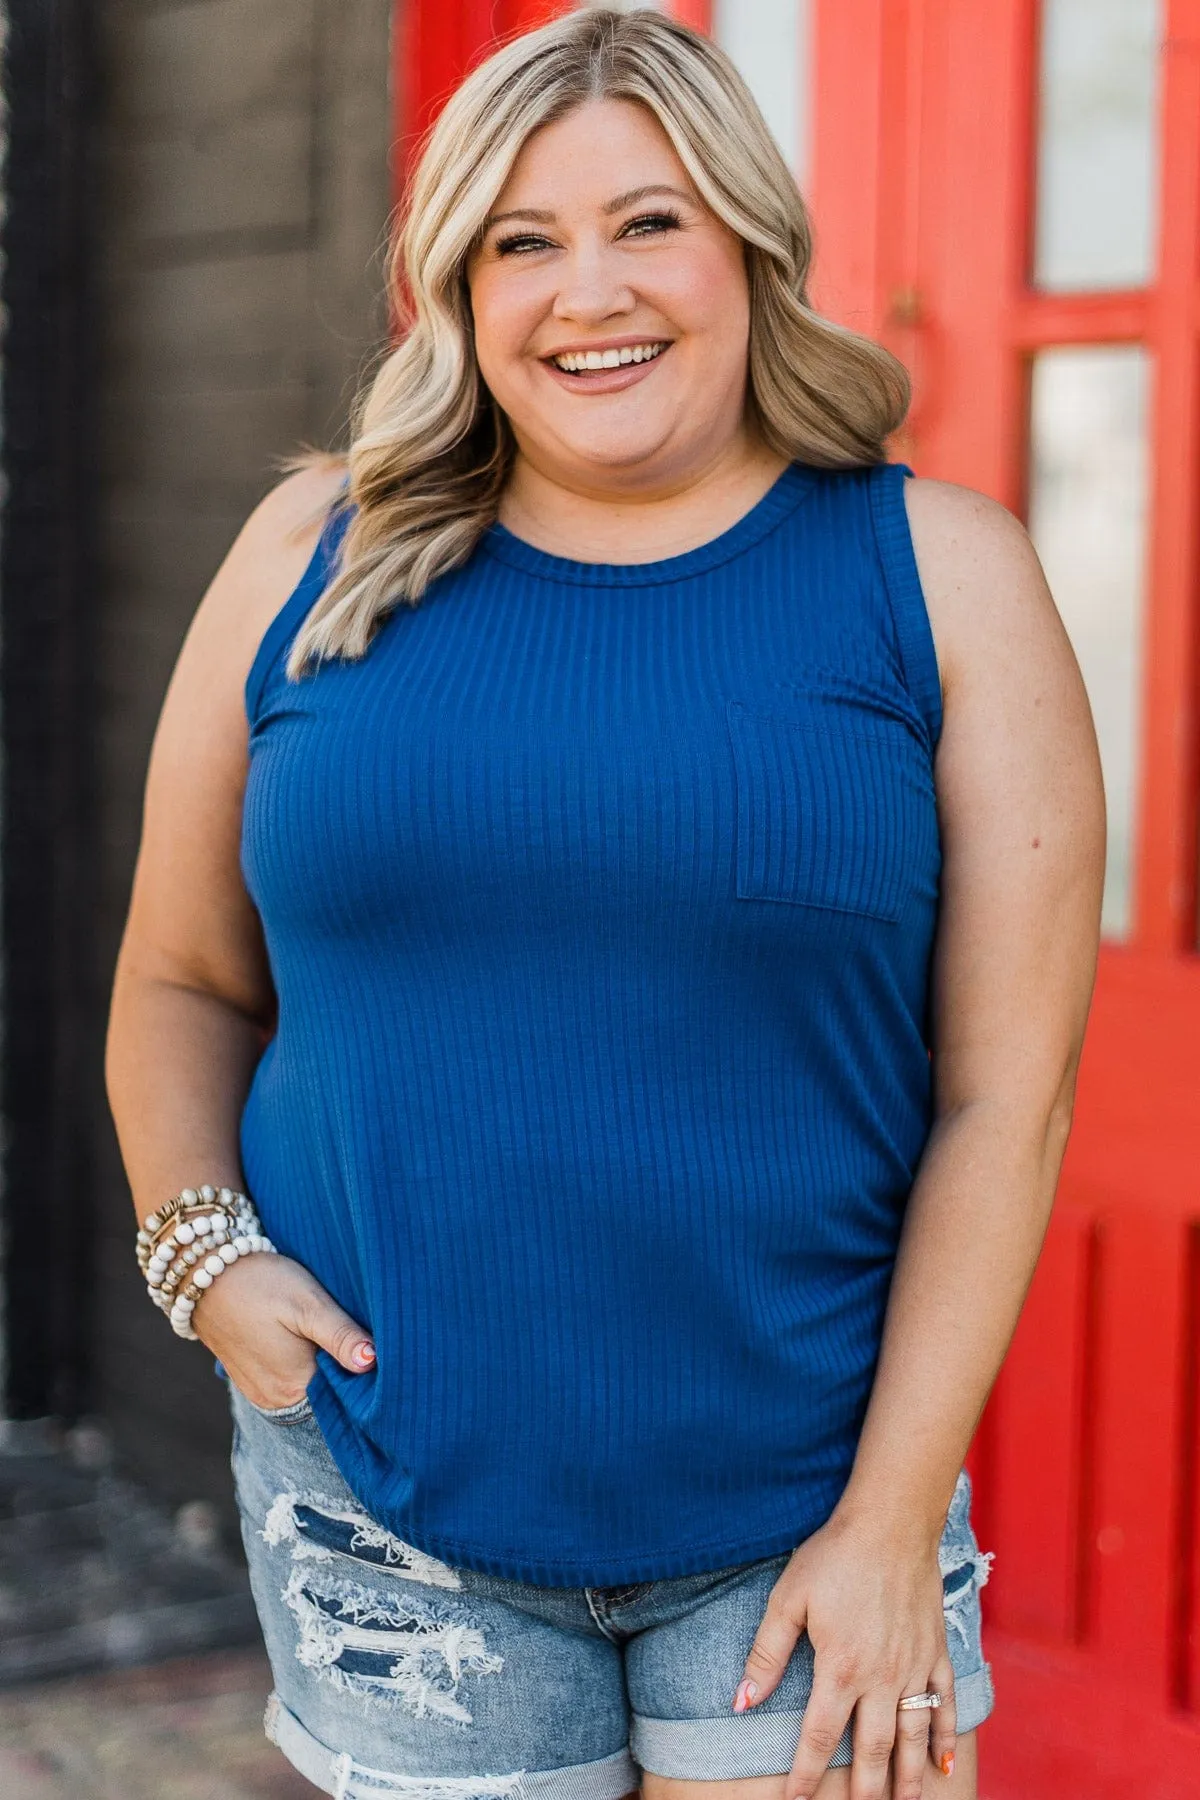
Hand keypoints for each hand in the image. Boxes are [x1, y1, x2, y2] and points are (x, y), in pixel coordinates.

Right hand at [189, 1250, 375, 1408]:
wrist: (205, 1272)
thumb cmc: (261, 1283)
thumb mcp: (308, 1304)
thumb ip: (340, 1336)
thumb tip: (372, 1362)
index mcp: (294, 1388)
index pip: (347, 1395)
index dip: (364, 1372)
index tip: (374, 1345)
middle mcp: (276, 1400)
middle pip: (328, 1393)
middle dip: (345, 1369)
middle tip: (355, 1333)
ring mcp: (260, 1391)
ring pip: (309, 1385)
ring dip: (323, 1365)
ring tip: (328, 1332)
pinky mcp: (250, 1378)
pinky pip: (288, 1379)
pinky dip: (303, 1363)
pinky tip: (306, 1338)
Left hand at [732, 1508, 956, 1798]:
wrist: (891, 1522)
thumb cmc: (834, 1555)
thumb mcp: (788, 1598)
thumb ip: (766, 1654)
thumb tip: (741, 1702)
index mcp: (840, 1667)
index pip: (818, 1736)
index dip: (804, 1774)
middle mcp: (881, 1677)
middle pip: (872, 1748)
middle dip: (865, 1790)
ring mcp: (914, 1666)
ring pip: (913, 1736)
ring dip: (909, 1777)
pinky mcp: (936, 1651)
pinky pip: (945, 1703)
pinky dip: (946, 1736)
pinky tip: (945, 1764)